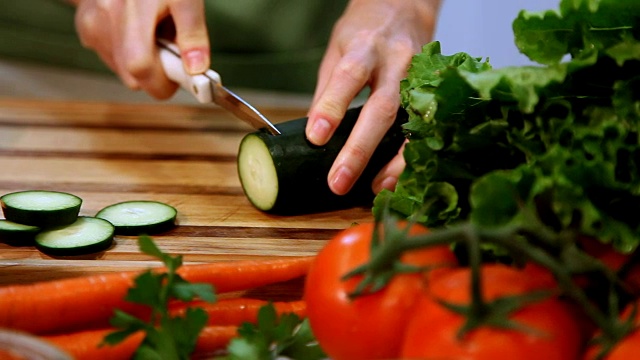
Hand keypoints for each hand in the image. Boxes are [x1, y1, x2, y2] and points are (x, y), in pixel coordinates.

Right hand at [71, 0, 209, 98]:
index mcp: (131, 19)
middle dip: (156, 71)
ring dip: (142, 59)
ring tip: (153, 29)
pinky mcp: (85, 26)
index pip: (143, 72)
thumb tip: (196, 69)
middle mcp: (103, 25)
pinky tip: (135, 27)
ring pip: (122, 69)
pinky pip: (110, 54)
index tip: (183, 75)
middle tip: (170, 45)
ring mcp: (91, 26)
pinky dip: (127, 49)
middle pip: (133, 77)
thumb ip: (192, 34)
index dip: (166, 83)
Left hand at [306, 0, 439, 194]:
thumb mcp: (337, 50)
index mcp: (365, 45)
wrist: (406, 8)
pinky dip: (408, 157)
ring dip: (393, 161)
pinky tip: (393, 178)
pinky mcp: (432, 94)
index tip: (316, 138)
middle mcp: (397, 62)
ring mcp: (420, 79)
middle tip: (338, 181)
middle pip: (382, 108)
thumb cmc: (366, 30)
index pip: (348, 76)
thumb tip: (314, 135)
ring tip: (373, 188)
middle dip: (360, 149)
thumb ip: (327, 90)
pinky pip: (424, 131)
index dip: (332, 107)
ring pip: (411, 124)